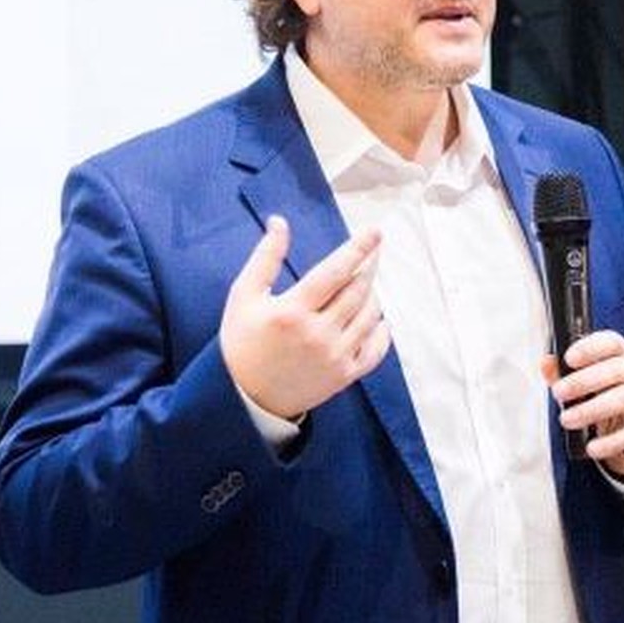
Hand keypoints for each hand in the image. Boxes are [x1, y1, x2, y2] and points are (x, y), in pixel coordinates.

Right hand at [219, 215, 389, 419]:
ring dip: (373, 294)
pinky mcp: (344, 376)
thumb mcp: (244, 296)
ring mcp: (334, 357)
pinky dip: (381, 331)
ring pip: (369, 316)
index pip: (335, 272)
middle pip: (357, 291)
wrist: (243, 399)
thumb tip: (280, 222)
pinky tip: (377, 318)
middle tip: (374, 250)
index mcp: (292, 311)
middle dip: (369, 264)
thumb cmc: (241, 343)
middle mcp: (318, 334)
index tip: (374, 232)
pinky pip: (376, 350)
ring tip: (366, 281)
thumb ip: (265, 257)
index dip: (358, 248)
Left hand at [542, 330, 623, 479]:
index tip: (568, 359)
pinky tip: (592, 448)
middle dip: (584, 381)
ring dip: (592, 410)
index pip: (611, 342)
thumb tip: (546, 363)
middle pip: (617, 370)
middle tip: (559, 393)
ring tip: (567, 420)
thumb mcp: (586, 382)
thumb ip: (564, 372)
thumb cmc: (608, 395)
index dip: (590, 348)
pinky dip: (612, 441)